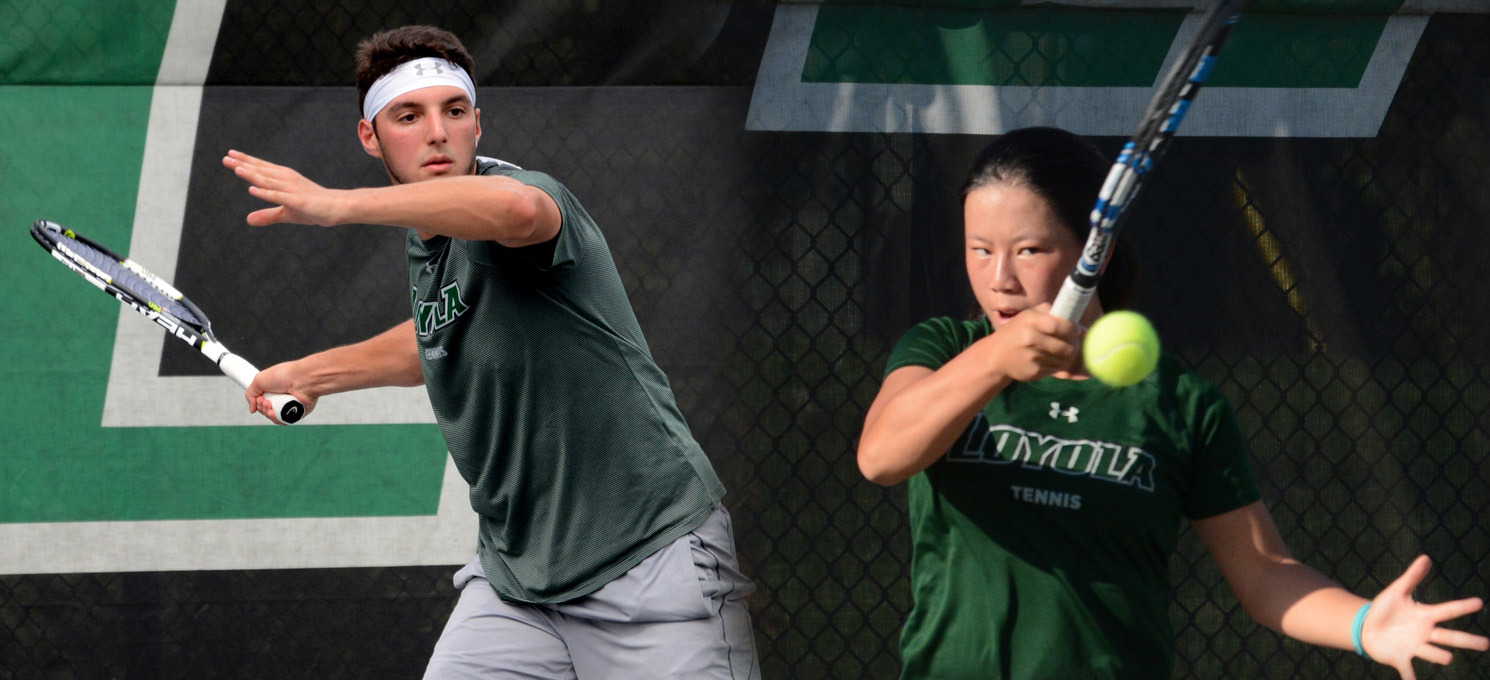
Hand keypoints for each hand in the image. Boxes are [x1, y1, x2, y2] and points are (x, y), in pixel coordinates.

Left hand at [223, 150, 346, 226]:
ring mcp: (291, 189)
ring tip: (236, 168)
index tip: (230, 155)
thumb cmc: (312, 208)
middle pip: (261, 171)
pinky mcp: (297, 201)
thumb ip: (267, 215)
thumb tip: (248, 220)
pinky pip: (278, 196)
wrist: (336, 208)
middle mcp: (286, 180)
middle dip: (243, 164)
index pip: (261, 168)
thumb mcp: (286, 213)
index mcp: (284, 179)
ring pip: (268, 181)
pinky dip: (265, 193)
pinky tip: (252, 190)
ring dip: (252, 175)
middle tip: (226, 158)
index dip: (245, 161)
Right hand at [245, 360, 317, 425]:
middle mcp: (282, 398)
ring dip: (268, 414)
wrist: (302, 379)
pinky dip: (277, 419)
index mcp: (274, 389)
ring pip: (274, 417)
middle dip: (263, 408)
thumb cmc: (283, 375)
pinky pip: (285, 421)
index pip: (262, 402)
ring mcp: (290, 406)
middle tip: (266, 401)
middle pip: (267, 411)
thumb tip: (252, 410)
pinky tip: (274, 413)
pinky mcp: (297, 413)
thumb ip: (250, 394)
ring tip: (270, 406)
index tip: (260, 398)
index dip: (258, 403)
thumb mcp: (259, 380)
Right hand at [986, 304, 1079, 381]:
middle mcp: (1030, 338)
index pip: (1060, 326)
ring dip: (1067, 357)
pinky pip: (1055, 369)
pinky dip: (1057, 366)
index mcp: (1030, 320)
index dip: (1072, 329)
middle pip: (1066, 346)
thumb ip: (1055, 315)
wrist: (996, 356)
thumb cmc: (1018, 331)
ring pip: (1064, 360)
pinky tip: (1049, 360)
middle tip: (1072, 344)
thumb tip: (1082, 330)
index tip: (1074, 331)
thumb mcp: (1030, 315)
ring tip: (1061, 352)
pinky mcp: (1033, 372)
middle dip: (1073, 346)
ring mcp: (1031, 356)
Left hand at [1362, 555, 1487, 679]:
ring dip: (1439, 655)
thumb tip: (1426, 558)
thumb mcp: (1396, 591)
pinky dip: (1411, 678)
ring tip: (1448, 657)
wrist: (1367, 627)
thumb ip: (1411, 577)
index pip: (1447, 610)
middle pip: (1450, 637)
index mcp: (1425, 616)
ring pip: (1433, 653)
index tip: (1479, 602)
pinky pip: (1408, 671)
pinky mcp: (1400, 658)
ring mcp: (1414, 647)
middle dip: (1467, 640)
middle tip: (1486, 644)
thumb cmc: (1386, 609)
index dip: (1462, 606)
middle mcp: (1425, 633)